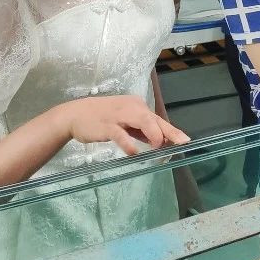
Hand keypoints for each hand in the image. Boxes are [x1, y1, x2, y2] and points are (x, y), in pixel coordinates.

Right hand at [56, 95, 190, 155]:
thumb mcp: (125, 122)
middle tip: (180, 143)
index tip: (184, 140)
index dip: (171, 130)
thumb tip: (160, 141)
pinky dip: (128, 143)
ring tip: (158, 147)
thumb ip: (141, 130)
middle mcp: (131, 107)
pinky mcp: (107, 125)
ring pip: (142, 121)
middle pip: (154, 119)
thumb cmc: (102, 119)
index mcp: (137, 106)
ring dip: (153, 134)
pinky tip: (134, 152)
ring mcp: (119, 115)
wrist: (75, 115)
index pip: (157, 119)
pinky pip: (120, 134)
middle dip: (168, 132)